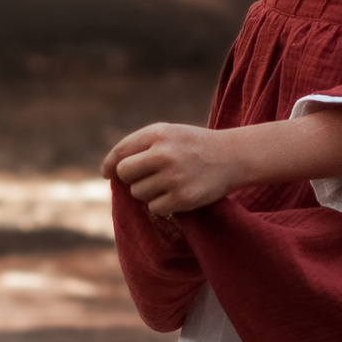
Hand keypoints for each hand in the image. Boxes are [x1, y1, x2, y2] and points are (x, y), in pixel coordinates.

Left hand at [103, 122, 244, 217]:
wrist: (233, 157)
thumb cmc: (195, 146)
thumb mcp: (170, 134)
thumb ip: (141, 146)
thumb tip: (111, 170)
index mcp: (158, 134)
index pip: (121, 151)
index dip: (110, 164)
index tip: (107, 173)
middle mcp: (163, 153)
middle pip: (125, 173)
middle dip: (131, 178)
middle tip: (146, 178)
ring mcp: (173, 177)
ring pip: (138, 193)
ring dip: (148, 192)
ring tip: (168, 184)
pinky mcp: (182, 198)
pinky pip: (154, 208)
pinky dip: (162, 205)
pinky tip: (177, 194)